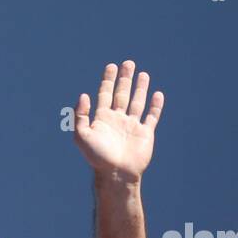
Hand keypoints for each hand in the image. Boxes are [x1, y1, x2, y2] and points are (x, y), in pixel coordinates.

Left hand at [74, 60, 163, 182]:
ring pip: (137, 102)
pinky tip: (157, 95)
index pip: (105, 94)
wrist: (116, 174)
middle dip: (125, 79)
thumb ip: (80, 115)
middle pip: (121, 94)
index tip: (111, 66)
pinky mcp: (145, 134)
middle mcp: (117, 120)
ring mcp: (132, 126)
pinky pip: (151, 117)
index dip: (107, 80)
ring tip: (143, 74)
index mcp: (102, 119)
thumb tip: (83, 95)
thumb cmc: (97, 157)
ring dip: (140, 88)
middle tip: (128, 63)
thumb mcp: (82, 135)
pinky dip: (155, 106)